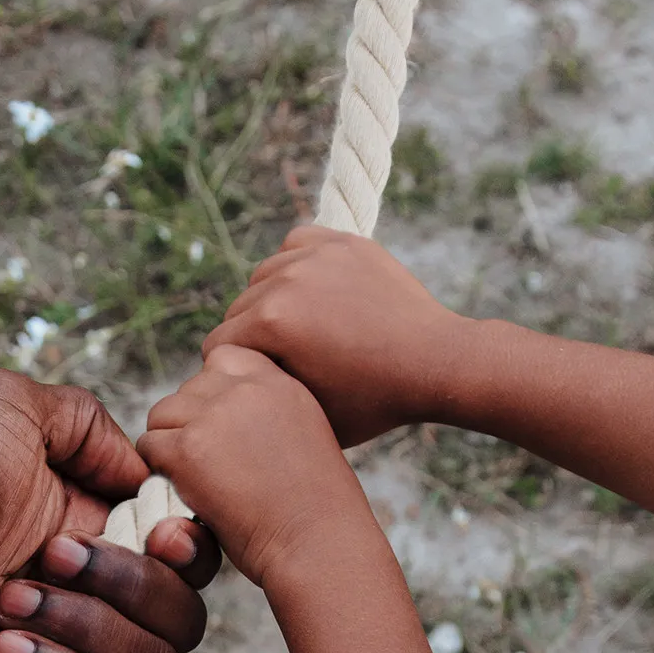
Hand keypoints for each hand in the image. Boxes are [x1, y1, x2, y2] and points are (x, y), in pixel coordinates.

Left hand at [0, 369, 218, 652]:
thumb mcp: (10, 408)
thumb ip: (90, 425)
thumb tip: (144, 479)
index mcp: (94, 539)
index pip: (188, 564)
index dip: (190, 551)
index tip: (158, 532)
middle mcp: (89, 606)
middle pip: (183, 622)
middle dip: (130, 585)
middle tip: (47, 554)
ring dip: (89, 628)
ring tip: (9, 600)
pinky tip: (2, 649)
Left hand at [137, 347, 369, 590]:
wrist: (318, 543)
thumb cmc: (314, 508)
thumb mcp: (304, 434)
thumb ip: (265, 411)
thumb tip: (220, 414)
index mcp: (280, 383)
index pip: (224, 357)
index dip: (212, 393)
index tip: (222, 431)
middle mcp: (247, 390)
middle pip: (187, 388)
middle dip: (189, 423)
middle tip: (208, 465)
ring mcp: (214, 417)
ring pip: (161, 414)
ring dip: (169, 445)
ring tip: (196, 479)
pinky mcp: (188, 449)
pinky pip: (149, 446)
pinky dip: (158, 471)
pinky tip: (186, 492)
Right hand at [204, 226, 468, 445]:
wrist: (436, 363)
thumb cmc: (370, 400)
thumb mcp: (304, 410)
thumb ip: (256, 390)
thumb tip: (223, 383)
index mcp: (269, 323)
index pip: (217, 346)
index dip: (234, 371)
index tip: (260, 383)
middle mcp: (285, 281)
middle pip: (238, 310)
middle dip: (253, 336)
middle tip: (286, 359)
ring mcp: (316, 256)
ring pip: (263, 277)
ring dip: (272, 300)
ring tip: (301, 327)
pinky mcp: (342, 241)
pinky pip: (295, 245)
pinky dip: (296, 265)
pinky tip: (313, 292)